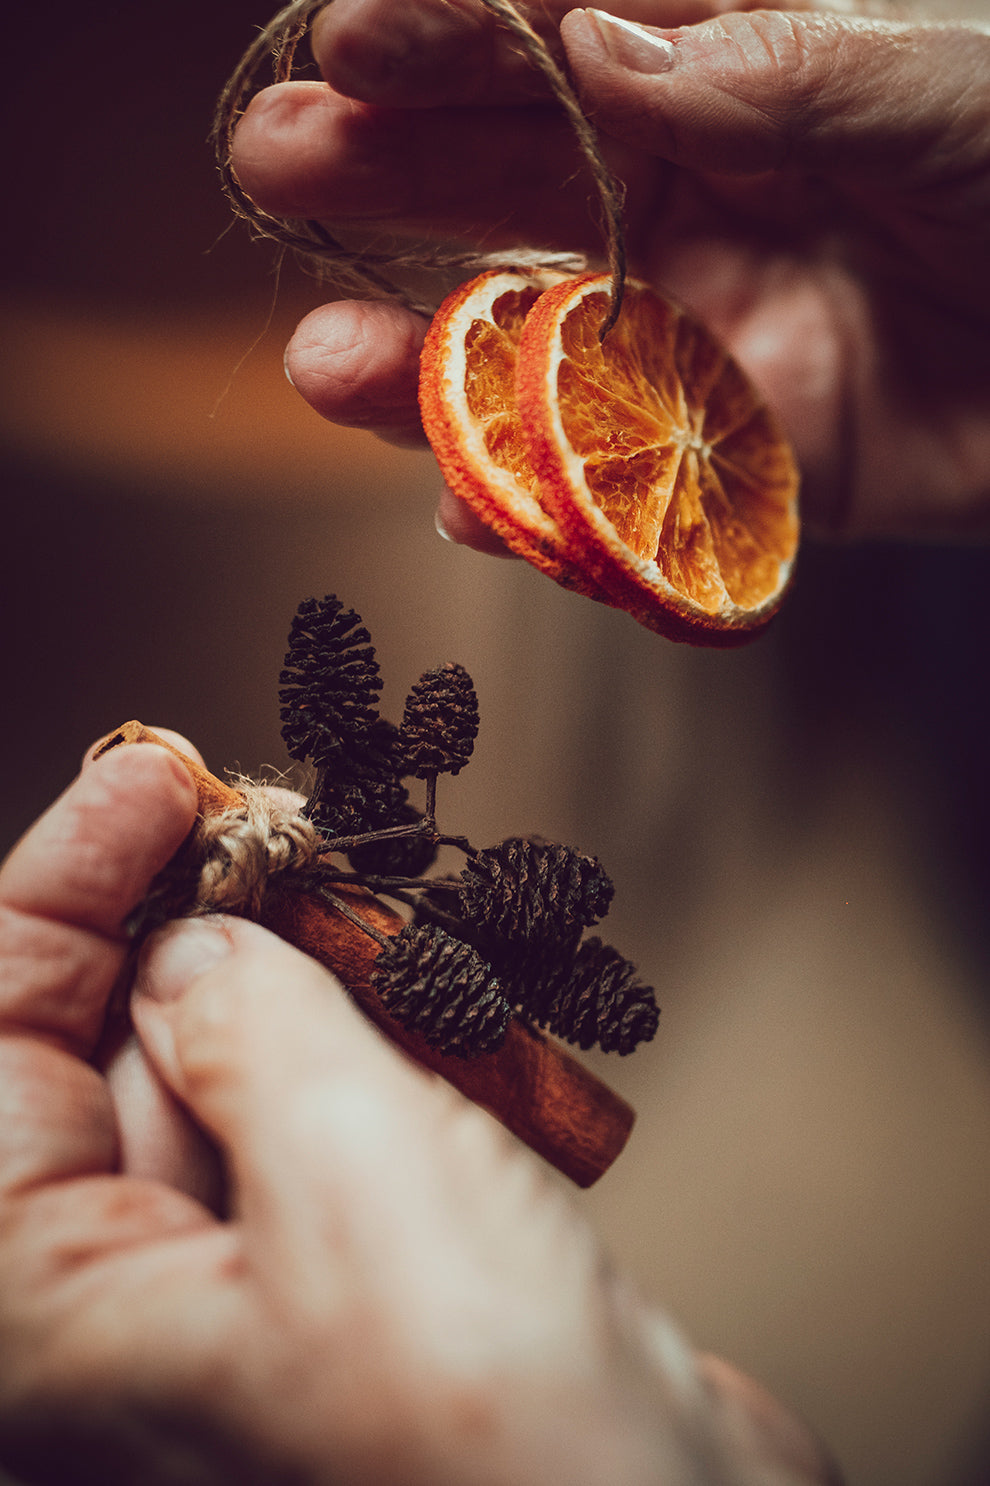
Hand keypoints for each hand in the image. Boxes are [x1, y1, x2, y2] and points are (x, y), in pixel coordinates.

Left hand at [0, 737, 838, 1483]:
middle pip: (109, 1044)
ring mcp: (237, 1291)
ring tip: (362, 895)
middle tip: (277, 816)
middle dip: (190, 917)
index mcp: (44, 1315)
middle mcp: (118, 1305)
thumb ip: (249, 1022)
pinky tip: (421, 991)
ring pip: (226, 1071)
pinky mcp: (344, 1276)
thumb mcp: (348, 1171)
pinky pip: (320, 1117)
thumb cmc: (496, 1444)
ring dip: (296, 972)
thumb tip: (194, 940)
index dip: (63, 882)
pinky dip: (364, 1039)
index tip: (154, 774)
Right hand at [229, 0, 989, 545]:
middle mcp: (694, 208)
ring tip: (323, 361)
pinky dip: (542, 509)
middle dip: (391, 171)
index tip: (353, 29)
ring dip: (422, 365)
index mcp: (735, 85)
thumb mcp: (929, 80)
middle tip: (278, 157)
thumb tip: (600, 46)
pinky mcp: (734, 464)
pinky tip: (470, 507)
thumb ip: (773, 69)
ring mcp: (701, 343)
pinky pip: (615, 490)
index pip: (563, 44)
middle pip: (514, 187)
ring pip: (535, 354)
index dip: (453, 32)